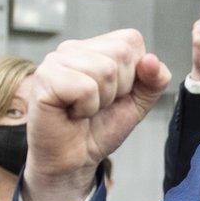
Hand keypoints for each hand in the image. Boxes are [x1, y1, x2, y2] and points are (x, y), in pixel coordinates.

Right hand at [23, 29, 170, 200]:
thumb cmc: (101, 128)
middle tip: (99, 104)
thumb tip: (151, 60)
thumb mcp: (138, 102)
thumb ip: (154, 80)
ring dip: (102, 100)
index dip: (134, 73)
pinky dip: (86, 108)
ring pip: (105, 70)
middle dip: (120, 88)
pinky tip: (72, 113)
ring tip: (84, 109)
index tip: (116, 93)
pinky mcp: (44, 79)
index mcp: (95, 47)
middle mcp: (73, 48)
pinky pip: (85, 88)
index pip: (132, 40)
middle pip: (121, 54)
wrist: (74, 160)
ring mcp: (55, 61)